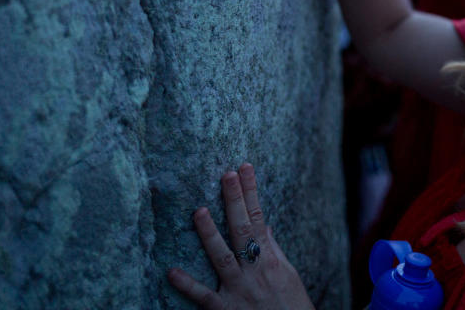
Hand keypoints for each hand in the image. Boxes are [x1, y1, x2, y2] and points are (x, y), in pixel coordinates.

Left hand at [168, 164, 314, 309]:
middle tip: (227, 174)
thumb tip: (264, 226)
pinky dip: (188, 285)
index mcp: (270, 259)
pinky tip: (172, 271)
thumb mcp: (289, 275)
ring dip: (210, 234)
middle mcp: (254, 271)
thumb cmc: (292, 307)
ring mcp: (239, 290)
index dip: (251, 192)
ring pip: (222, 257)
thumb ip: (273, 250)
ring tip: (199, 211)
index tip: (244, 168)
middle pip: (243, 229)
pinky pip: (204, 297)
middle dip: (235, 200)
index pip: (259, 218)